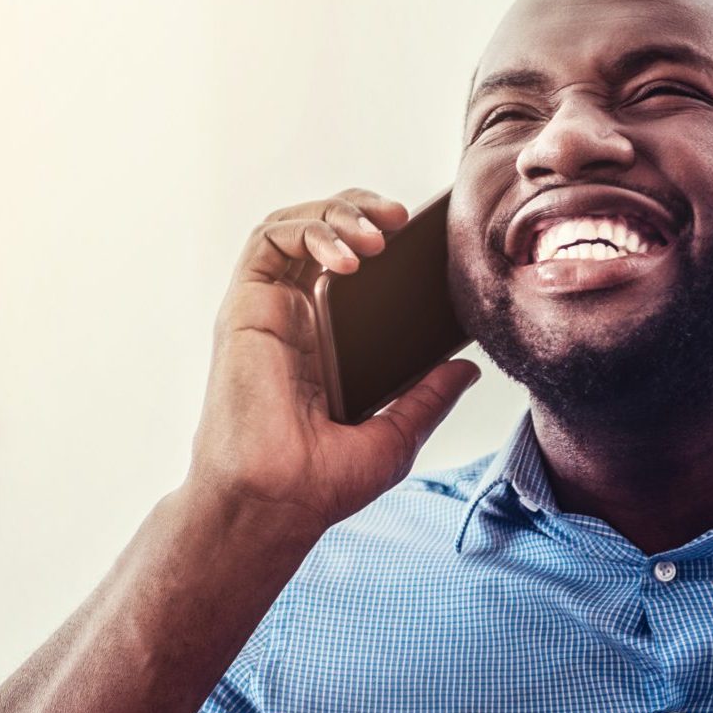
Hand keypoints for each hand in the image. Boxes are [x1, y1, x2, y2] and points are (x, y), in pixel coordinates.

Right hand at [186, 188, 480, 541]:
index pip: (354, 269)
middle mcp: (296, 319)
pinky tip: (347, 256)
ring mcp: (269, 311)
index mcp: (329, 343)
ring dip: (337, 215)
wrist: (279, 502)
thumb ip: (429, 397)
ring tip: (379, 232)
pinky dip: (307, 232)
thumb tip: (468, 370)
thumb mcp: (397, 435)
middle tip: (402, 217)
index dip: (382, 240)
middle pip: (324, 234)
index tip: (424, 239)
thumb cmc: (323, 482)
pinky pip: (268, 243)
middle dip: (361, 210)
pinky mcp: (245, 308)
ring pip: (294, 228)